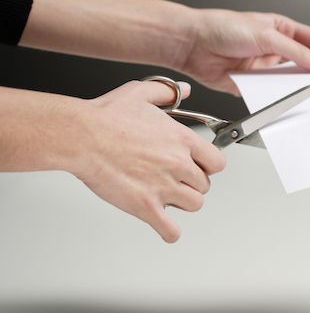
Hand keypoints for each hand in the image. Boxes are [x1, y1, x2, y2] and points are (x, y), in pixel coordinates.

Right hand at [72, 80, 225, 242]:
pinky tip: (164, 226)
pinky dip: (170, 232)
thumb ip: (167, 92)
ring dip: (183, 203)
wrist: (81, 137)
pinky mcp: (146, 206)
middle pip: (205, 185)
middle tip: (174, 179)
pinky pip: (171, 230)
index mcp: (182, 140)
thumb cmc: (106, 117)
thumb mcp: (140, 92)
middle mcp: (178, 164)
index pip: (217, 162)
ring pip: (194, 205)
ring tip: (168, 196)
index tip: (199, 166)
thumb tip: (183, 90)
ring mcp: (164, 187)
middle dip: (191, 183)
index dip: (208, 166)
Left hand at [178, 10, 309, 94]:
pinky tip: (289, 102)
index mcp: (284, 30)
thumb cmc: (222, 27)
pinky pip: (272, 94)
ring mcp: (266, 68)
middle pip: (306, 63)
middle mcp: (277, 49)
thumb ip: (296, 52)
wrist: (192, 45)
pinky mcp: (254, 85)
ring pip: (291, 80)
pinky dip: (280, 99)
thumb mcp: (266, 35)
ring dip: (301, 87)